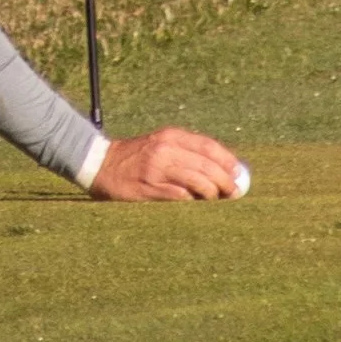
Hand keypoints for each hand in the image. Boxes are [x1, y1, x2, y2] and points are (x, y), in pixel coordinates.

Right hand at [89, 127, 243, 200]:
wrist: (101, 164)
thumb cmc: (138, 157)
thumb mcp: (162, 145)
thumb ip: (187, 152)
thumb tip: (222, 168)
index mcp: (170, 136)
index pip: (208, 146)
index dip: (227, 161)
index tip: (239, 173)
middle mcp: (164, 149)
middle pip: (206, 165)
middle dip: (224, 180)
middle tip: (234, 192)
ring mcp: (156, 169)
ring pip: (196, 181)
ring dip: (211, 193)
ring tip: (216, 200)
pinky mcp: (148, 188)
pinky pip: (179, 197)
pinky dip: (192, 201)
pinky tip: (196, 204)